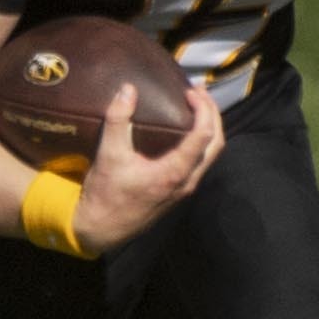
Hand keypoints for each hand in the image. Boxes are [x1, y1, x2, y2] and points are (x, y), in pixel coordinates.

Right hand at [71, 83, 222, 253]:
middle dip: (213, 115)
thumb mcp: (109, 154)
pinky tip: (184, 131)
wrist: (101, 229)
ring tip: (197, 107)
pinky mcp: (178, 192)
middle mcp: (186, 182)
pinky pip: (201, 163)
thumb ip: (118, 120)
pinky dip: (200, 142)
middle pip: (216, 144)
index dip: (203, 109)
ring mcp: (184, 189)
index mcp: (174, 172)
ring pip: (211, 156)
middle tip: (200, 93)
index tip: (189, 92)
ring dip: (209, 128)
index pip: (204, 135)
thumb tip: (128, 89)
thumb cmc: (106, 194)